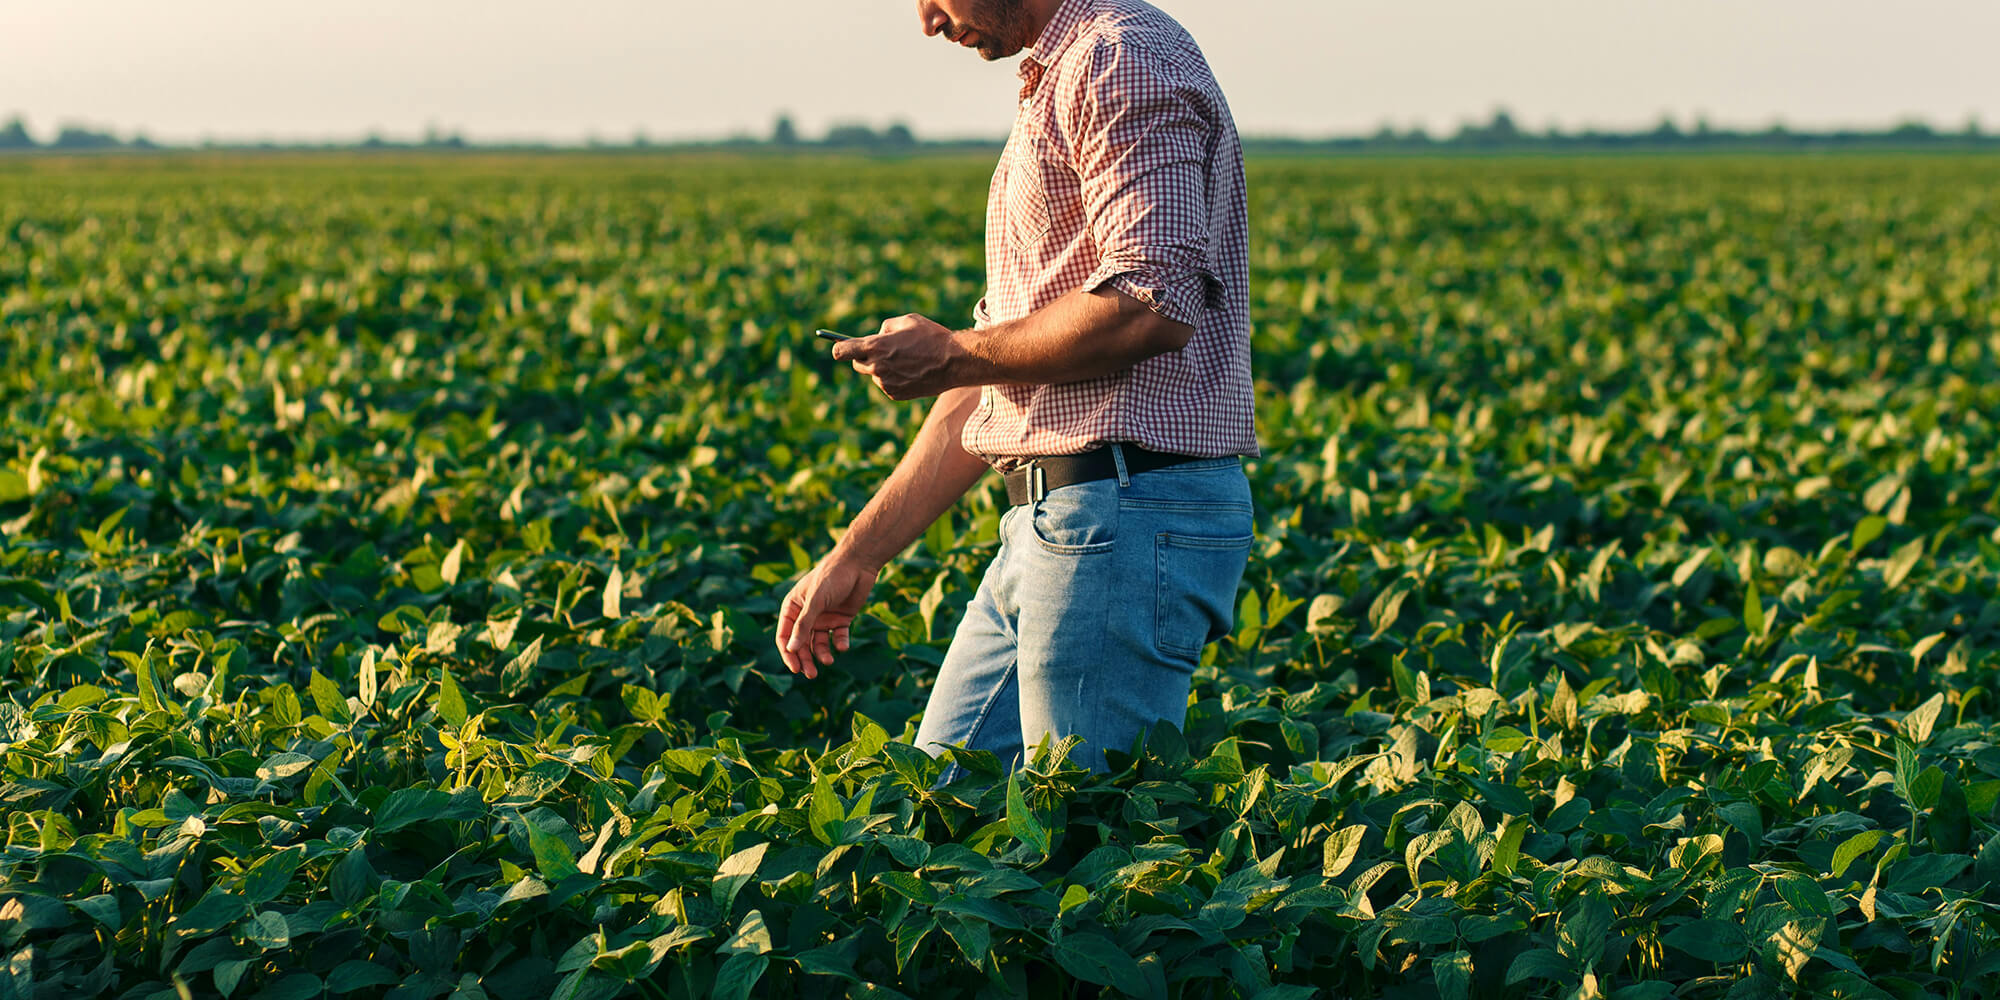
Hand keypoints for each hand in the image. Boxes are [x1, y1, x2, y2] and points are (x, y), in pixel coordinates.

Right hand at [775, 554, 878, 678]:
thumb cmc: (831, 577)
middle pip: (801, 644)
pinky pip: (838, 637)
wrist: (858, 564)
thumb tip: (791, 649)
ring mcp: (824, 618)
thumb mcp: (815, 601)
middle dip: (805, 659)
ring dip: (822, 654)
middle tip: (811, 674)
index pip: (784, 636)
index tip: (795, 668)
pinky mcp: (841, 620)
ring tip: (828, 661)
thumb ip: (804, 626)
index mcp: (792, 608)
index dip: (788, 653)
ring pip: (819, 643)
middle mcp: (806, 615)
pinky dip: (840, 644)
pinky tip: (843, 646)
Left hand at [832, 314, 965, 399]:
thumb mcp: (908, 320)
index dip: (839, 348)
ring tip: (907, 360)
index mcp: (876, 347)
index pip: (842, 351)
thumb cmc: (932, 337)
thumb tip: (877, 336)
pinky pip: (887, 385)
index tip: (840, 347)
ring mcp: (886, 383)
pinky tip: (912, 371)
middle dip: (865, 357)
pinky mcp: (895, 394)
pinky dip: (894, 378)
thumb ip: (886, 327)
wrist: (953, 362)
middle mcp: (877, 367)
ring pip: (875, 375)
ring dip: (883, 368)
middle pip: (858, 364)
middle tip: (881, 351)